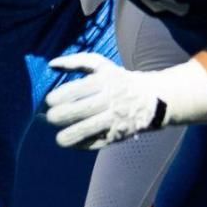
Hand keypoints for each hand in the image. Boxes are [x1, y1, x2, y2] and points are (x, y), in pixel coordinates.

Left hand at [43, 53, 173, 149]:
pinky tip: (75, 142)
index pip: (77, 90)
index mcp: (105, 81)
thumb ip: (76, 61)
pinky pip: (97, 142)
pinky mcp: (119, 133)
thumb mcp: (103, 66)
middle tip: (51, 117)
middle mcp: (111, 99)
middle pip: (80, 110)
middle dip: (59, 116)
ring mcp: (116, 118)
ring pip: (88, 129)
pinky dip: (83, 144)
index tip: (50, 101)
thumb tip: (51, 64)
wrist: (155, 98)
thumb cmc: (120, 80)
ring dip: (69, 135)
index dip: (58, 97)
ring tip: (60, 138)